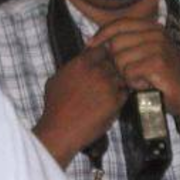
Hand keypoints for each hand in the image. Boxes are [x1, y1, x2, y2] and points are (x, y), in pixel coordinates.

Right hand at [34, 46, 126, 166]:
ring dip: (118, 82)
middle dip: (112, 69)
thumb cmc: (54, 107)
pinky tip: (110, 102)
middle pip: (114, 62)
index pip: (102, 49)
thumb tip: (80, 61)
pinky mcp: (115, 102)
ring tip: (108, 91)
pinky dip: (120, 96)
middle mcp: (96, 72)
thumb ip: (71, 67)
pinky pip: (125, 93)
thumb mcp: (56, 79)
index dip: (104, 55)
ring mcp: (108, 86)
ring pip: (122, 76)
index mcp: (81, 63)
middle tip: (107, 78)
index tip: (103, 62)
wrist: (60, 130)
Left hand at [89, 18, 179, 119]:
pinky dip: (134, 83)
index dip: (101, 35)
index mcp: (152, 27)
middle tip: (131, 74)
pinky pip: (129, 73)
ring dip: (126, 75)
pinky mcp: (158, 63)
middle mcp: (156, 33)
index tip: (90, 45)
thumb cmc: (164, 76)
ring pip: (120, 60)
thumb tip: (95, 43)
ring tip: (141, 80)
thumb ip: (126, 44)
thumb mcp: (145, 54)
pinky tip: (146, 85)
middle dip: (116, 63)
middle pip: (115, 44)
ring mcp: (158, 47)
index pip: (118, 24)